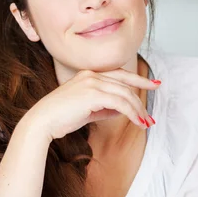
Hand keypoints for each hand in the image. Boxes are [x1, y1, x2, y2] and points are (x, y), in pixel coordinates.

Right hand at [24, 67, 160, 141]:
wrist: (43, 122)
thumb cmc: (61, 117)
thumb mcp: (86, 110)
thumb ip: (104, 107)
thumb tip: (122, 110)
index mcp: (88, 74)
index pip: (119, 74)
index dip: (137, 79)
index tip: (152, 83)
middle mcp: (91, 75)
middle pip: (125, 82)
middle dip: (142, 92)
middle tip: (154, 103)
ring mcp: (92, 82)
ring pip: (125, 93)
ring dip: (138, 109)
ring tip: (146, 122)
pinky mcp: (93, 94)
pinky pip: (120, 103)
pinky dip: (132, 113)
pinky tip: (137, 122)